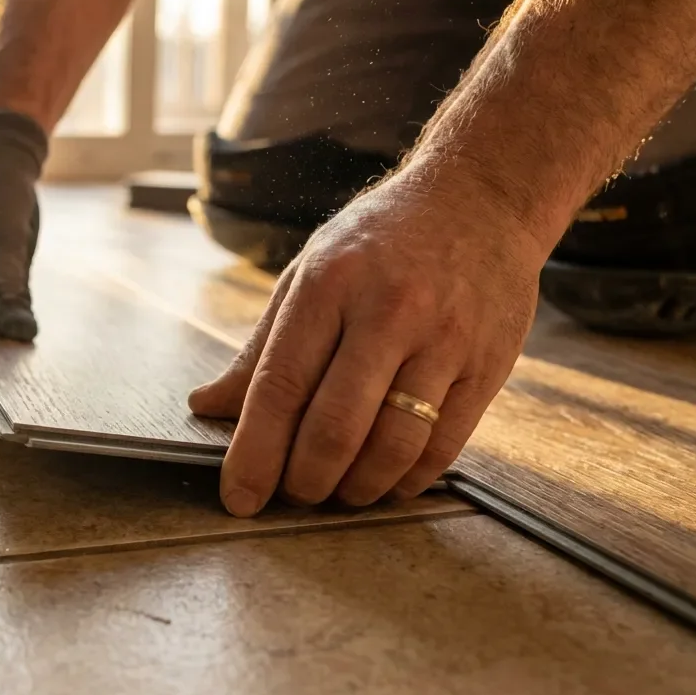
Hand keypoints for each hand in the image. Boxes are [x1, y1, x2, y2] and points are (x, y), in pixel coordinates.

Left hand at [188, 169, 545, 516]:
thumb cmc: (381, 239)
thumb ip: (261, 348)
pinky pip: (442, 447)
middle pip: (334, 428)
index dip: (254, 453)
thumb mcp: (310, 273)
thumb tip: (207, 406)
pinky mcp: (488, 366)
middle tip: (292, 494)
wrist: (482, 197)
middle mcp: (387, 312)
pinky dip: (406, 480)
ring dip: (356, 490)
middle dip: (303, 482)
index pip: (280, 386)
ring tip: (338, 492)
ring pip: (391, 447)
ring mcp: (443, 341)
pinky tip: (386, 480)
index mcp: (329, 285)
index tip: (239, 497)